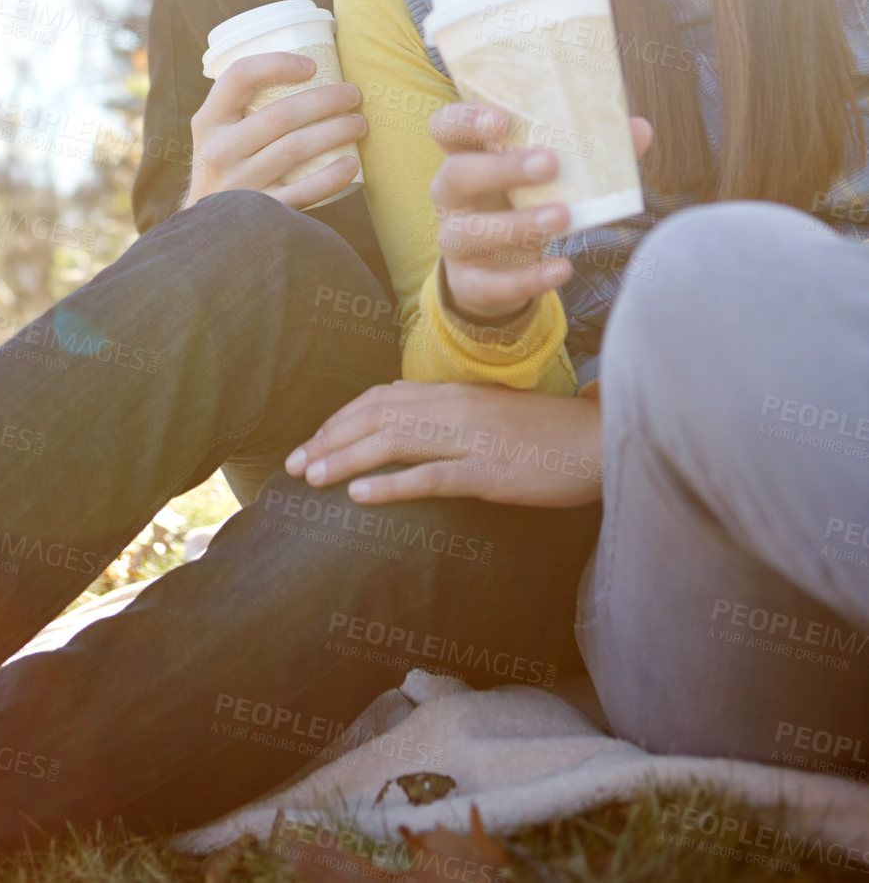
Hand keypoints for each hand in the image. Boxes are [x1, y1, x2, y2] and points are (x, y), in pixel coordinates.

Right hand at [184, 52, 366, 210]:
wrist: (206, 230)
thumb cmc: (225, 167)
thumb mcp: (217, 134)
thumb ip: (243, 107)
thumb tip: (308, 67)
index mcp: (208, 121)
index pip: (239, 76)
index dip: (278, 63)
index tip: (312, 66)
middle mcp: (219, 151)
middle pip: (281, 115)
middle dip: (326, 100)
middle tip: (353, 95)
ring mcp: (239, 184)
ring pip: (295, 149)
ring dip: (335, 132)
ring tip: (359, 124)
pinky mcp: (260, 212)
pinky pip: (302, 191)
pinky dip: (331, 176)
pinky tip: (351, 164)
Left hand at [285, 379, 602, 507]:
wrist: (597, 442)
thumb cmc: (544, 433)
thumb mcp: (489, 411)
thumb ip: (448, 410)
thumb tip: (401, 409)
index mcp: (454, 393)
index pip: (382, 396)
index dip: (341, 417)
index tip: (313, 439)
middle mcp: (455, 407)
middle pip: (376, 415)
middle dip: (329, 438)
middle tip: (293, 463)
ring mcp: (471, 438)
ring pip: (393, 441)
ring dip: (345, 459)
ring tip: (310, 477)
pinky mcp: (489, 471)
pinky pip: (431, 476)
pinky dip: (391, 484)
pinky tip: (359, 497)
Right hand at [430, 102, 652, 323]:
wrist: (498, 269)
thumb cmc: (525, 202)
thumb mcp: (548, 176)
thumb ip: (590, 151)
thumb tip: (640, 129)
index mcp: (466, 156)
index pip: (447, 127)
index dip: (467, 119)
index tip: (503, 120)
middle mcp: (451, 195)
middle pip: (456, 174)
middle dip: (501, 168)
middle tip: (550, 164)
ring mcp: (454, 239)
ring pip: (468, 231)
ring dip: (517, 224)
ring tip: (564, 218)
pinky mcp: (467, 281)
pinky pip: (488, 284)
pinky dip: (526, 279)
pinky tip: (561, 268)